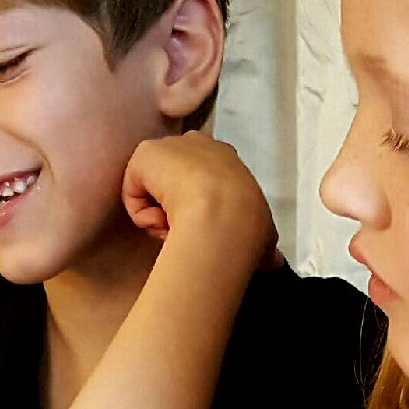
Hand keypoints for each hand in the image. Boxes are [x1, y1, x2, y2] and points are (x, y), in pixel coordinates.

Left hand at [122, 133, 280, 271]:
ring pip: (154, 189)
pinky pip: (135, 191)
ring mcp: (170, 147)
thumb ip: (264, 245)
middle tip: (187, 231)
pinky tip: (162, 220)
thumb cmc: (247, 221)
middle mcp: (198, 146)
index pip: (204, 176)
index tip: (204, 225)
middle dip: (176, 207)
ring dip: (160, 214)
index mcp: (225, 160)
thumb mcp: (264, 232)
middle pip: (174, 180)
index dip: (200, 202)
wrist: (223, 211)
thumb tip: (273, 262)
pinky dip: (143, 212)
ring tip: (177, 229)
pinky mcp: (145, 154)